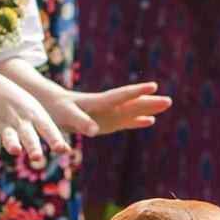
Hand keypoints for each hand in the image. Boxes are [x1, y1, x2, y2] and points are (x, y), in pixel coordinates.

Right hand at [0, 71, 69, 166]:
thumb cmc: (23, 107)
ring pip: (10, 137)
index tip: (60, 148)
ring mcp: (5, 126)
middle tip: (37, 157)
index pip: (47, 129)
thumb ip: (52, 134)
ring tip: (16, 151)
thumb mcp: (39, 116)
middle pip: (28, 135)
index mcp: (37, 118)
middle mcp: (22, 122)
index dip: (54, 138)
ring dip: (12, 144)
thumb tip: (67, 151)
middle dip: (32, 146)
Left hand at [55, 80, 170, 136]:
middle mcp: (105, 107)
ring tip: (167, 103)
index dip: (135, 92)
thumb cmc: (55, 110)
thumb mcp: (64, 117)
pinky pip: (125, 122)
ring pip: (132, 110)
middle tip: (168, 100)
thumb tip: (92, 132)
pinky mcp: (106, 123)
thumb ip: (80, 123)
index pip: (118, 96)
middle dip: (148, 102)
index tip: (152, 87)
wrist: (52, 106)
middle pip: (130, 103)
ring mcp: (107, 114)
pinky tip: (150, 120)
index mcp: (96, 103)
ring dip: (148, 108)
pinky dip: (137, 121)